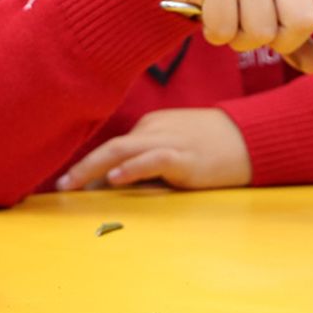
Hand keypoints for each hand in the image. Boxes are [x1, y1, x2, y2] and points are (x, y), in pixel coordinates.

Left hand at [55, 108, 249, 190]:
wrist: (251, 138)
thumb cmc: (213, 146)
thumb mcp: (175, 148)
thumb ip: (147, 162)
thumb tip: (114, 184)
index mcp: (150, 127)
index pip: (114, 146)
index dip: (90, 167)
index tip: (72, 185)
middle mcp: (155, 130)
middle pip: (111, 146)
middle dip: (82, 166)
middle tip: (61, 186)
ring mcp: (170, 142)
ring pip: (124, 150)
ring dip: (94, 169)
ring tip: (74, 185)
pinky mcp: (186, 157)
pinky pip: (154, 159)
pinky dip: (132, 168)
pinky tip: (115, 178)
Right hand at [148, 0, 312, 72]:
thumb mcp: (261, 9)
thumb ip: (292, 38)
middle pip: (304, 21)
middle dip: (282, 42)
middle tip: (257, 35)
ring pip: (262, 32)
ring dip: (240, 40)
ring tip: (226, 22)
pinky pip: (226, 30)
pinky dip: (214, 35)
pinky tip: (206, 17)